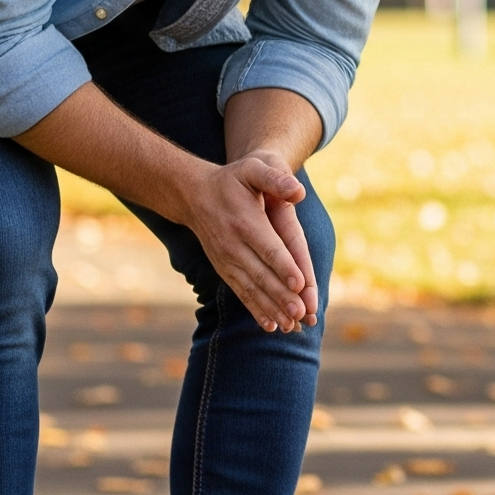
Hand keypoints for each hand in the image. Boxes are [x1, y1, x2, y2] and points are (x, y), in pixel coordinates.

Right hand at [174, 151, 317, 330]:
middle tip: (300, 313)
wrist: (193, 193)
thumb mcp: (252, 169)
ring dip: (271, 308)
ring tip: (290, 326)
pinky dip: (256, 309)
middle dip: (281, 295)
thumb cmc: (231, 179)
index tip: (299, 284)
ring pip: (251, 288)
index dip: (284, 266)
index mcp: (245, 221)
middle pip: (261, 273)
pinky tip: (271, 325)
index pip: (268, 247)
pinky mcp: (224, 269)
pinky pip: (241, 292)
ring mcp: (226, 259)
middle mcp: (233, 245)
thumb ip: (274, 177)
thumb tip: (298, 190)